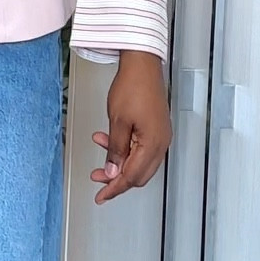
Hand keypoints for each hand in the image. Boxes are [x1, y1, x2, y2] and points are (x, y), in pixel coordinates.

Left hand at [90, 49, 170, 205]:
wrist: (141, 64)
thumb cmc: (133, 86)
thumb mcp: (117, 122)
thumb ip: (114, 150)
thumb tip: (111, 172)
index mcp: (153, 143)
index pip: (132, 176)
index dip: (114, 188)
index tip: (101, 196)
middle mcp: (161, 142)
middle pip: (139, 174)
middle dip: (117, 178)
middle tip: (98, 178)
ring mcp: (160, 135)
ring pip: (139, 162)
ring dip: (119, 162)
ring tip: (100, 158)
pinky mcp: (156, 128)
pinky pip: (141, 148)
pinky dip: (124, 150)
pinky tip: (108, 141)